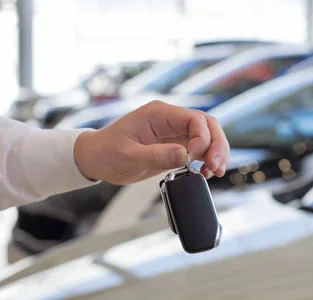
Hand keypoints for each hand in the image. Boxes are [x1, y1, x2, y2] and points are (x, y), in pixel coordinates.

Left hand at [73, 100, 229, 184]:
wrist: (95, 158)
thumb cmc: (106, 153)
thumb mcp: (129, 157)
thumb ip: (157, 155)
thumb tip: (185, 156)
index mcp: (158, 114)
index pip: (194, 119)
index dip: (203, 138)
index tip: (195, 158)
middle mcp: (169, 119)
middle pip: (207, 125)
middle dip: (217, 145)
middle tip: (217, 166)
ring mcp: (174, 132)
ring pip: (207, 136)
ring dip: (216, 152)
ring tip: (215, 171)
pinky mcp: (174, 145)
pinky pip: (199, 149)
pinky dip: (206, 159)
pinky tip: (206, 172)